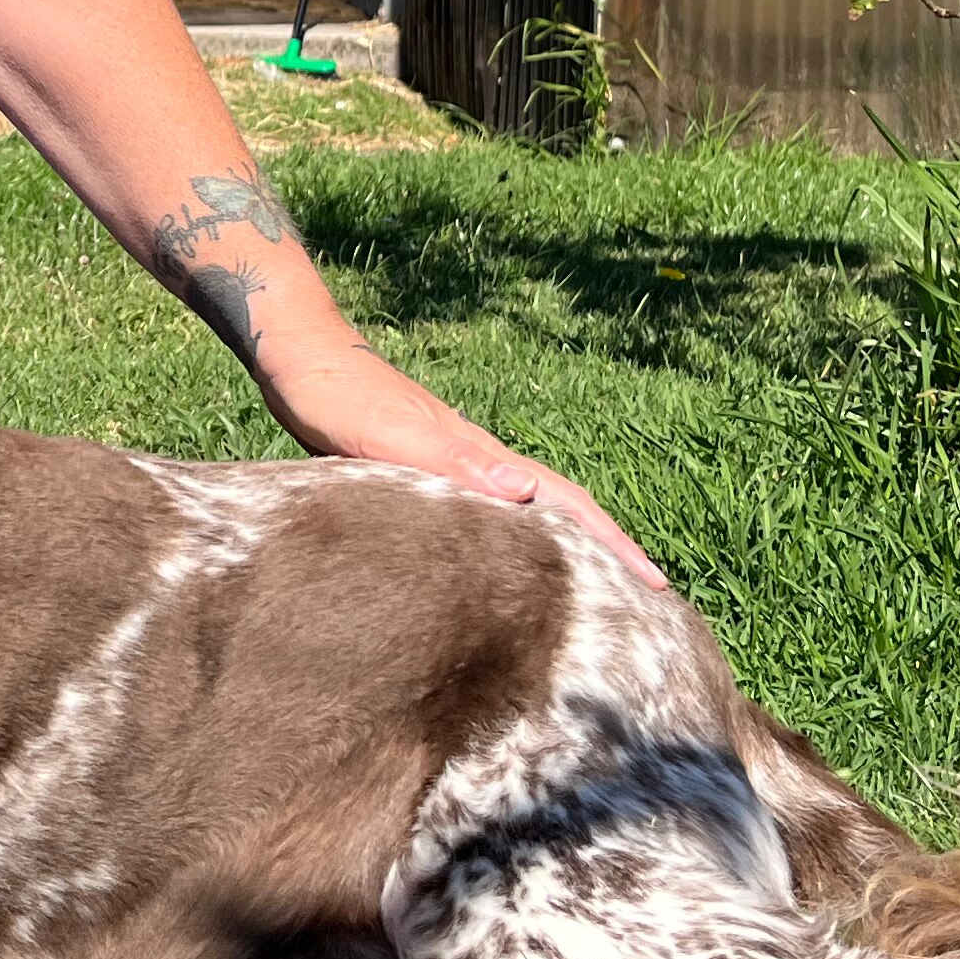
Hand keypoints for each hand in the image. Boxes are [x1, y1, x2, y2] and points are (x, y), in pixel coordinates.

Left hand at [244, 316, 667, 591]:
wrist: (302, 359)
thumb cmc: (342, 402)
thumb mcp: (396, 438)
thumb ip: (457, 463)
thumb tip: (528, 491)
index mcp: (484, 458)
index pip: (568, 505)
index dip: (613, 545)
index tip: (657, 586)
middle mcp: (482, 461)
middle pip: (564, 507)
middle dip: (608, 549)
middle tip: (649, 598)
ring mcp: (459, 464)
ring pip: (532, 511)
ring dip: (569, 546)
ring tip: (595, 589)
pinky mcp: (429, 471)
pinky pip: (494, 515)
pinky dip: (518, 540)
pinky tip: (507, 561)